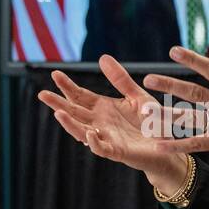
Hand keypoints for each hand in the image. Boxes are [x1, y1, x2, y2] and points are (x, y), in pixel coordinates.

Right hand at [37, 54, 187, 192]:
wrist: (166, 146)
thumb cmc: (150, 122)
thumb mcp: (136, 95)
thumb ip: (120, 79)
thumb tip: (102, 57)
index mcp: (103, 108)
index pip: (80, 96)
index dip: (67, 86)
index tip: (54, 73)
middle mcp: (100, 123)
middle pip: (75, 112)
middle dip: (58, 104)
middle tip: (42, 94)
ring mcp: (107, 137)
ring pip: (82, 132)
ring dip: (70, 124)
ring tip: (58, 113)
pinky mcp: (118, 151)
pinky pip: (102, 148)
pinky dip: (94, 142)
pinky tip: (88, 134)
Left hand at [141, 29, 208, 175]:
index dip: (192, 59)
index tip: (173, 51)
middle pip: (194, 93)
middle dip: (170, 85)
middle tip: (148, 79)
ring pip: (191, 118)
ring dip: (167, 114)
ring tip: (145, 110)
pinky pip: (196, 144)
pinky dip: (178, 145)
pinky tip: (159, 144)